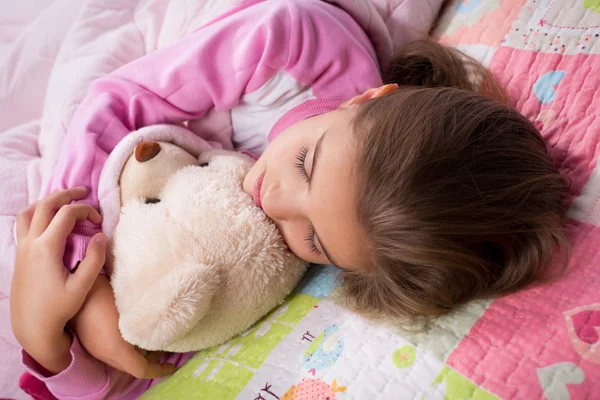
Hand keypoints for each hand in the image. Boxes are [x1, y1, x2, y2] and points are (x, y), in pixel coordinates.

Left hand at [11, 187, 105, 373]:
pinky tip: (50, 220)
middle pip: (45, 205)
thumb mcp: (82, 286)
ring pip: (29, 212)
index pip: (66, 215)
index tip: (99, 220)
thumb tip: (101, 235)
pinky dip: (37, 213)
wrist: (31, 327)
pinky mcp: (19, 255)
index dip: (86, 211)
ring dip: (46, 201)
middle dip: (66, 195)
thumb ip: (94, 259)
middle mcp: (30, 244)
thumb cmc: (58, 309)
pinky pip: (24, 224)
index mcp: (46, 249)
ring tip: (63, 201)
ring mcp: (22, 249)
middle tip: (83, 191)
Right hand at [71, 275, 175, 378]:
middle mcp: (105, 354)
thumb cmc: (102, 294)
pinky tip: (132, 332)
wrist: (71, 287)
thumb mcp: (128, 308)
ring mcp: (95, 348)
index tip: (173, 366)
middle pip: (131, 367)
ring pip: (121, 360)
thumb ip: (145, 320)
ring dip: (137, 354)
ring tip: (151, 339)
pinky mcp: (89, 340)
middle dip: (150, 362)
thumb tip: (161, 323)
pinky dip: (126, 349)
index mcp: (116, 350)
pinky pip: (112, 352)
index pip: (142, 370)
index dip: (160, 370)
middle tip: (164, 348)